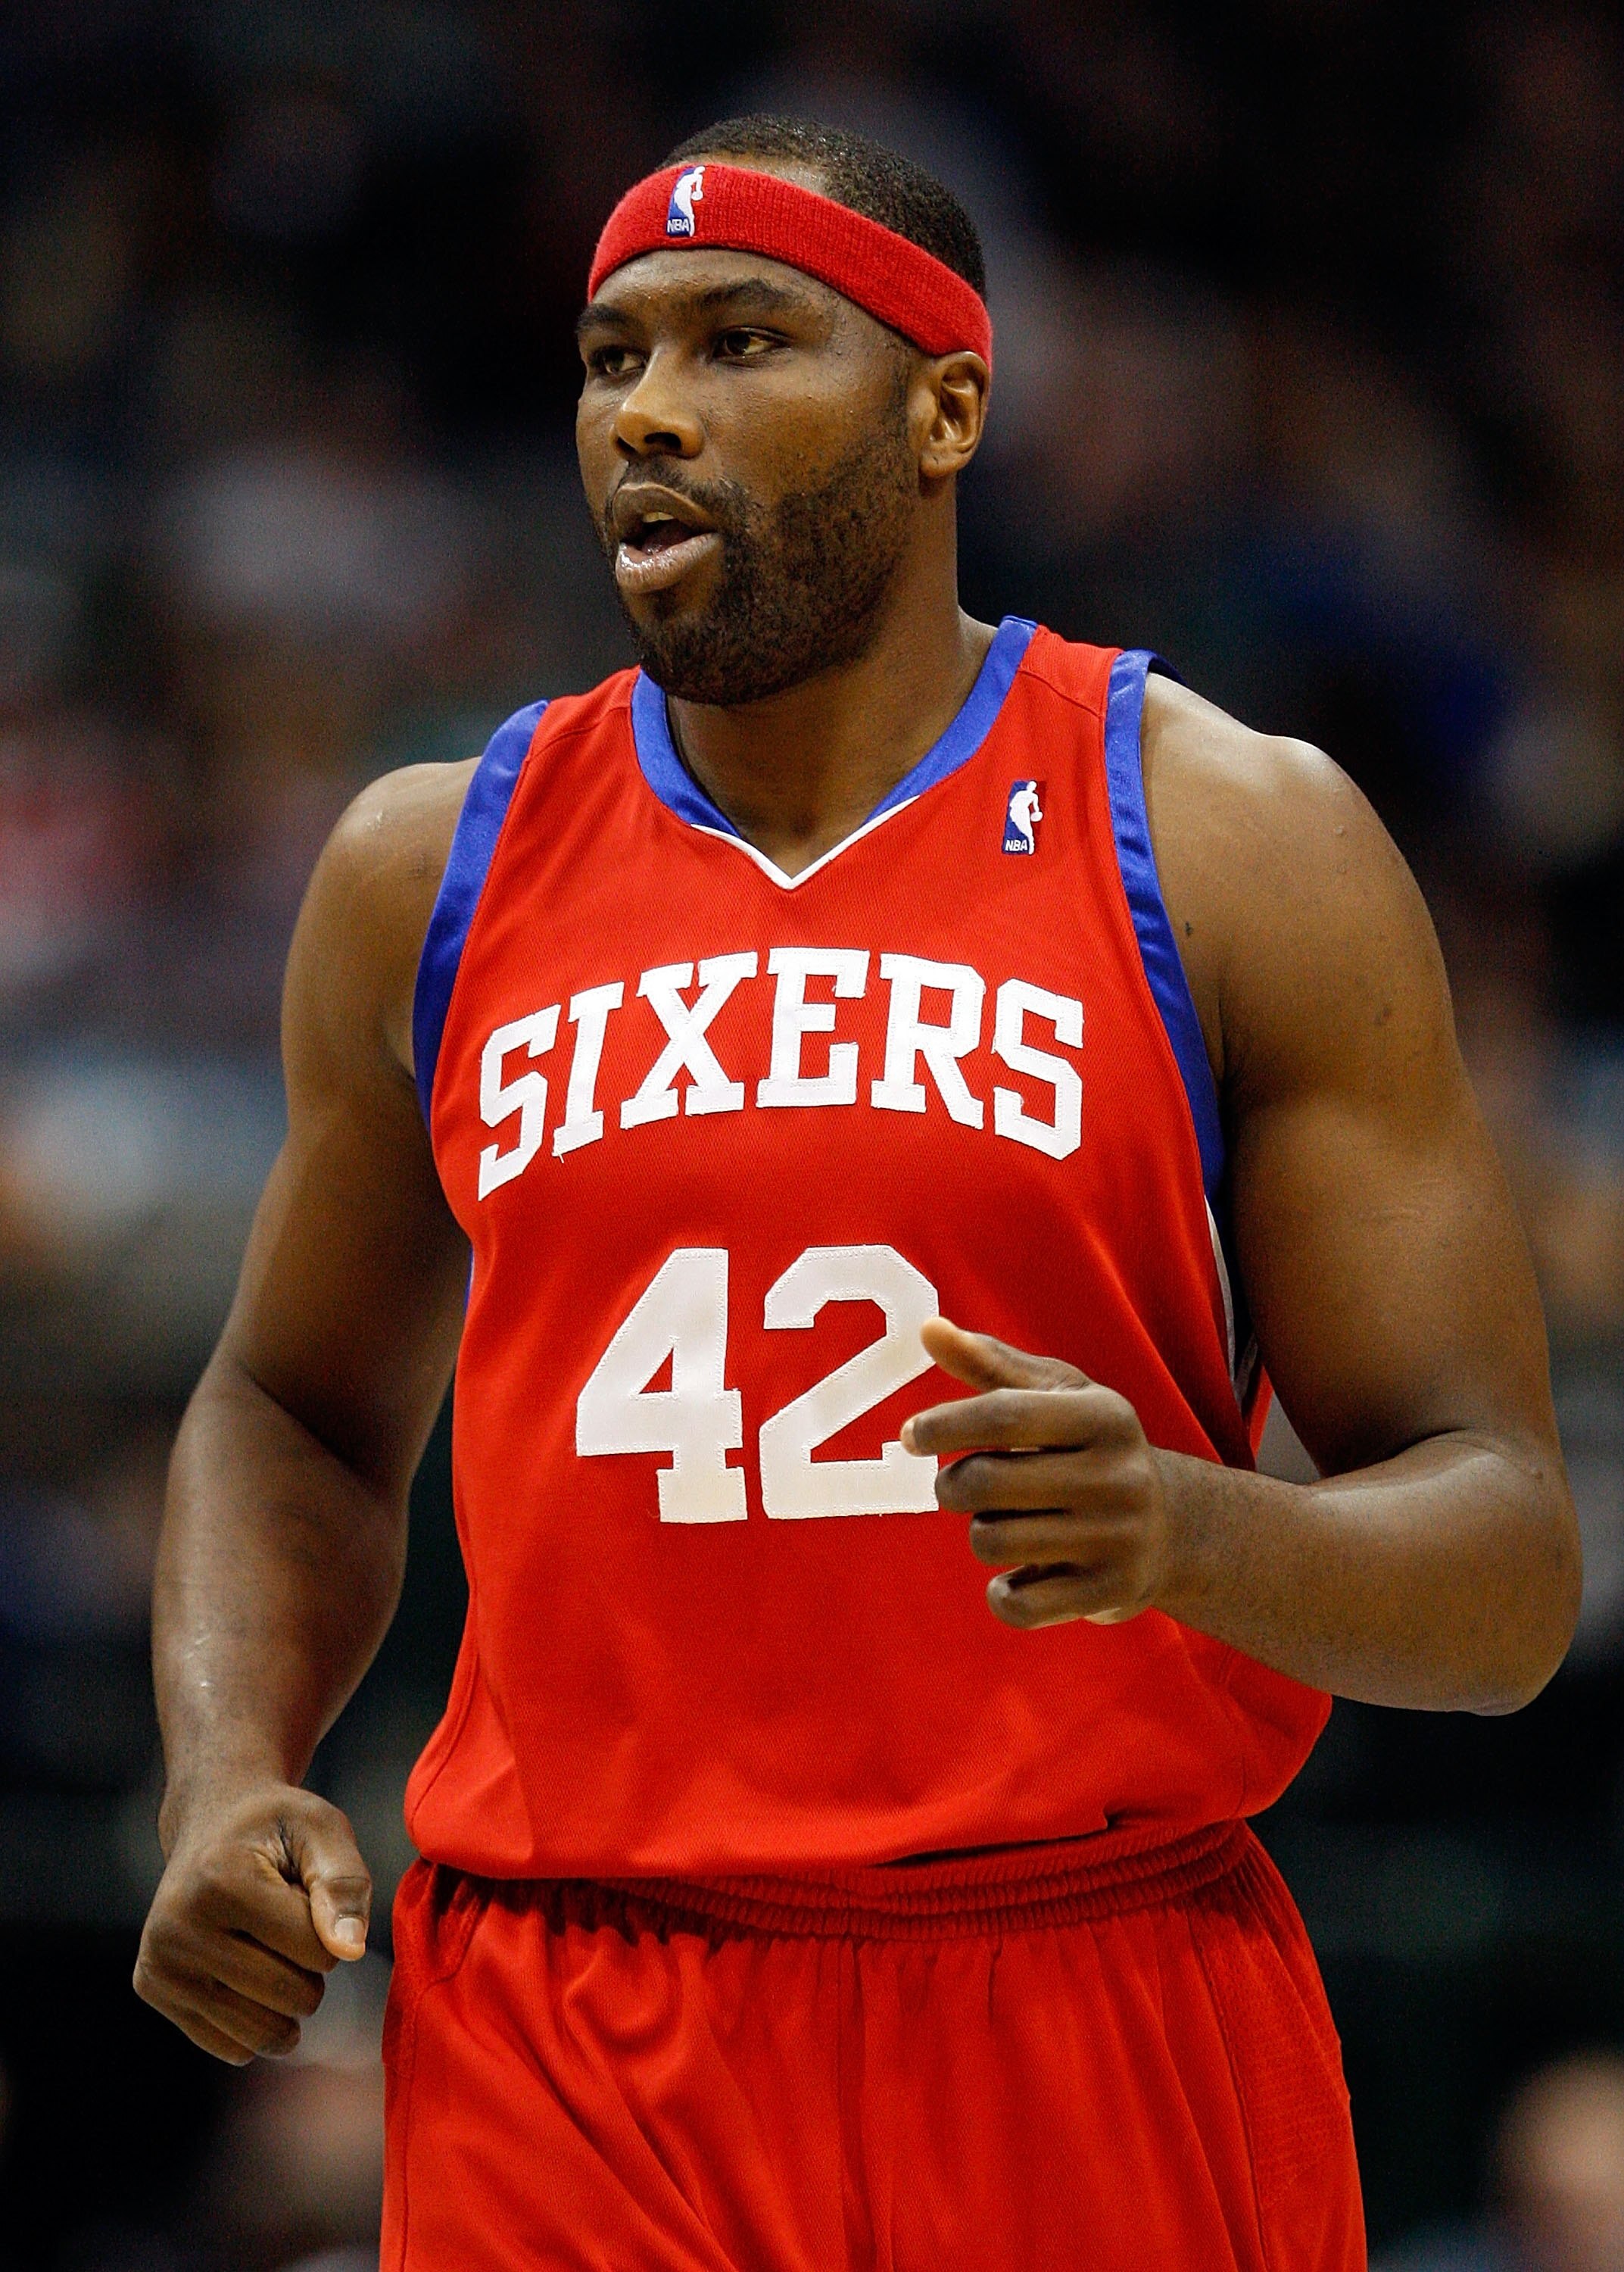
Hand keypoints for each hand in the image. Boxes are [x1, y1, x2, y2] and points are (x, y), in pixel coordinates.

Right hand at [134, 1784, 371, 2064]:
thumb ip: (345, 1883)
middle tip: (288, 1919)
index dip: (330, 1928)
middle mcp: (176, 1928)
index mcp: (220, 1882)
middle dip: (311, 1967)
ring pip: (262, 2033)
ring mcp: (158, 1964)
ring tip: (268, 1943)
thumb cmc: (277, 1826)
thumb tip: (349, 1951)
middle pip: (290, 1996)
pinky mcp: (151, 1989)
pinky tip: (243, 1968)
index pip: (316, 1951)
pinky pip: (233, 2047)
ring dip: (286, 1999)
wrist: (211, 1819)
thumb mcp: (322, 1829)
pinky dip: (257, 2020)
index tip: (307, 1892)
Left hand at [901, 1319, 1174, 1628]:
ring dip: (982, 1534)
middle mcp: (1118, 1475)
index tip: (912, 1434)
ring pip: (993, 1541)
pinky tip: (1018, 1574)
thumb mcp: (1057, 1396)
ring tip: (1008, 1524)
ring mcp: (1118, 1538)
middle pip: (986, 1483)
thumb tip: (928, 1329)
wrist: (1172, 1527)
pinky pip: (1017, 1605)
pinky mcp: (1110, 1593)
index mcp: (1105, 1416)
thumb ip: (990, 1364)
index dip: (943, 1425)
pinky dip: (1001, 1592)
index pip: (1002, 1416)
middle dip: (954, 1486)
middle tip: (961, 1487)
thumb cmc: (1090, 1449)